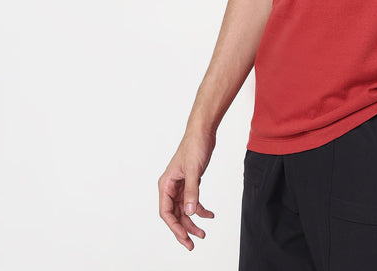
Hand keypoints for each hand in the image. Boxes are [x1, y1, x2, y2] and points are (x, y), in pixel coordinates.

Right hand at [158, 130, 215, 249]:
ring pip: (184, 210)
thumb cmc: (194, 145)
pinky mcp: (190, 182)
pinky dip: (201, 209)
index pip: (166, 212)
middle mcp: (171, 187)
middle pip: (175, 214)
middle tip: (193, 244)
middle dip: (183, 230)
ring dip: (193, 222)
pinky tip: (210, 214)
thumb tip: (190, 212)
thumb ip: (192, 191)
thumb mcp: (194, 169)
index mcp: (166, 184)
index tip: (185, 238)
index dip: (174, 227)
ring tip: (203, 233)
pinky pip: (193, 200)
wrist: (203, 131)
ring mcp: (180, 185)